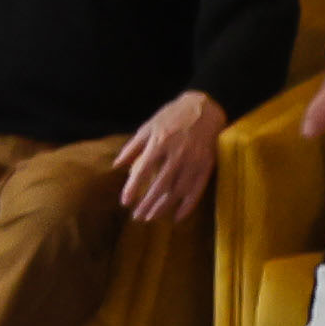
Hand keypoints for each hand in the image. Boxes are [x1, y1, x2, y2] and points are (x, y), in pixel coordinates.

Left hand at [115, 90, 225, 227]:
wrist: (206, 107)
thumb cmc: (172, 116)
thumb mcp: (149, 126)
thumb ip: (133, 147)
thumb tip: (117, 165)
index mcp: (160, 142)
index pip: (143, 171)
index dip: (133, 188)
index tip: (125, 203)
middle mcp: (177, 154)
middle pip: (160, 186)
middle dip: (147, 204)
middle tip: (137, 217)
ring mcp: (194, 162)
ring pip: (178, 191)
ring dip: (164, 207)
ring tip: (151, 218)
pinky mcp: (207, 166)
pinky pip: (197, 191)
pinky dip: (187, 206)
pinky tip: (177, 217)